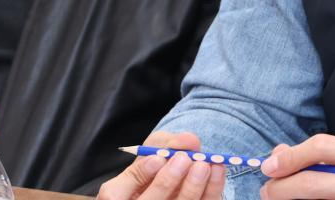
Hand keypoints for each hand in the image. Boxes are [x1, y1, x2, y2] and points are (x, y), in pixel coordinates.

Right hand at [97, 131, 223, 199]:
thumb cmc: (156, 162)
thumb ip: (163, 143)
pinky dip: (212, 189)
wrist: (173, 178)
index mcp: (117, 198)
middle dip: (168, 181)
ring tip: (203, 164)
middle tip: (183, 159)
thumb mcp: (153, 149)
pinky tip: (218, 170)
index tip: (157, 158)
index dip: (140, 175)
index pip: (118, 194)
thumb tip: (186, 140)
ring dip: (193, 187)